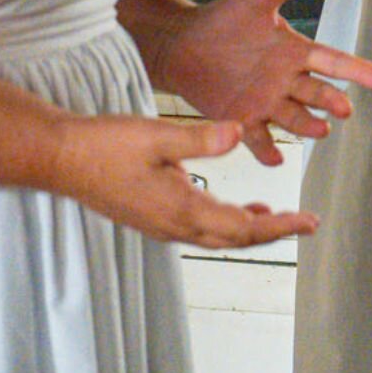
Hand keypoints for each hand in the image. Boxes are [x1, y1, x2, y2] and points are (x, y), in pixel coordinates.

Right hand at [50, 113, 321, 248]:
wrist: (62, 159)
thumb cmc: (105, 146)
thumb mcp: (157, 135)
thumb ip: (200, 138)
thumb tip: (237, 135)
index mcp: (182, 209)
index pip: (243, 227)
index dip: (281, 226)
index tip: (309, 222)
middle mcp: (174, 224)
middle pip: (235, 238)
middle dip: (273, 232)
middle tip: (305, 224)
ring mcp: (161, 223)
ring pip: (217, 235)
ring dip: (249, 228)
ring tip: (277, 217)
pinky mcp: (151, 215)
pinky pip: (199, 227)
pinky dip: (225, 221)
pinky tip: (230, 205)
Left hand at [150, 0, 371, 164]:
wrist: (183, 45)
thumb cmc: (223, 20)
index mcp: (295, 51)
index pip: (334, 61)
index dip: (359, 71)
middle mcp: (287, 79)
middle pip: (317, 93)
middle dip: (331, 101)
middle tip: (342, 109)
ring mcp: (267, 102)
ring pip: (295, 117)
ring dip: (307, 125)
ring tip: (319, 130)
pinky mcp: (242, 118)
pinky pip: (259, 138)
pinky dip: (267, 150)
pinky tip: (276, 158)